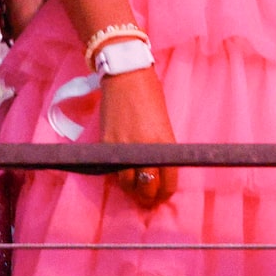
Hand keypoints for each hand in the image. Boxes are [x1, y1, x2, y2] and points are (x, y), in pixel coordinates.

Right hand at [98, 65, 179, 210]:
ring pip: (127, 183)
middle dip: (147, 196)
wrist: (126, 75)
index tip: (162, 197)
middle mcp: (146, 149)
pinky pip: (113, 169)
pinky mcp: (107, 144)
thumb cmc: (150, 95)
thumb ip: (160, 146)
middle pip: (147, 187)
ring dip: (130, 188)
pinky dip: (117, 172)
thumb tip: (157, 167)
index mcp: (165, 143)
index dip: (165, 194)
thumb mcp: (163, 123)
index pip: (168, 181)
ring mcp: (125, 148)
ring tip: (133, 187)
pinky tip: (121, 170)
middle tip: (146, 199)